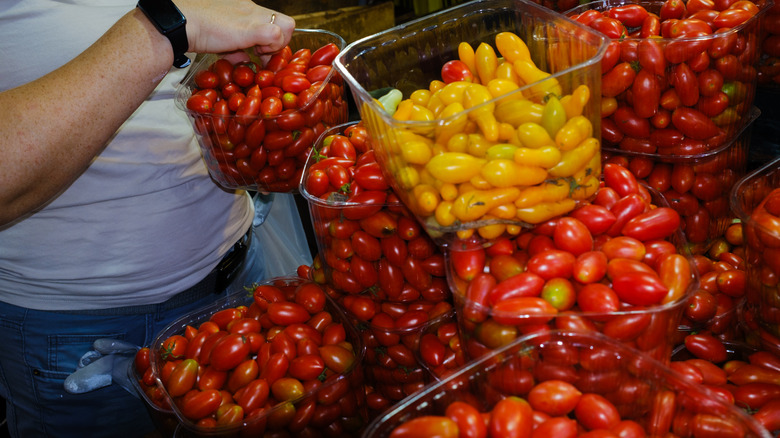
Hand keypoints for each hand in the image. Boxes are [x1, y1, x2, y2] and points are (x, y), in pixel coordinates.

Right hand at [175, 0, 294, 55]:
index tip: (261, 52)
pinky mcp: (252, 28)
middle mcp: (254, 10)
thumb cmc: (195, 29)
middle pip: (286, 22)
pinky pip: (276, 35)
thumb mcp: (221, 39)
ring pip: (287, 26)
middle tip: (263, 53)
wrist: (183, 22)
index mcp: (247, 10)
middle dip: (280, 42)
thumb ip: (236, 49)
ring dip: (276, 45)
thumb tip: (245, 60)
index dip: (273, 40)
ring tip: (258, 53)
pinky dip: (270, 48)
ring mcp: (254, 17)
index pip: (274, 21)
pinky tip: (254, 53)